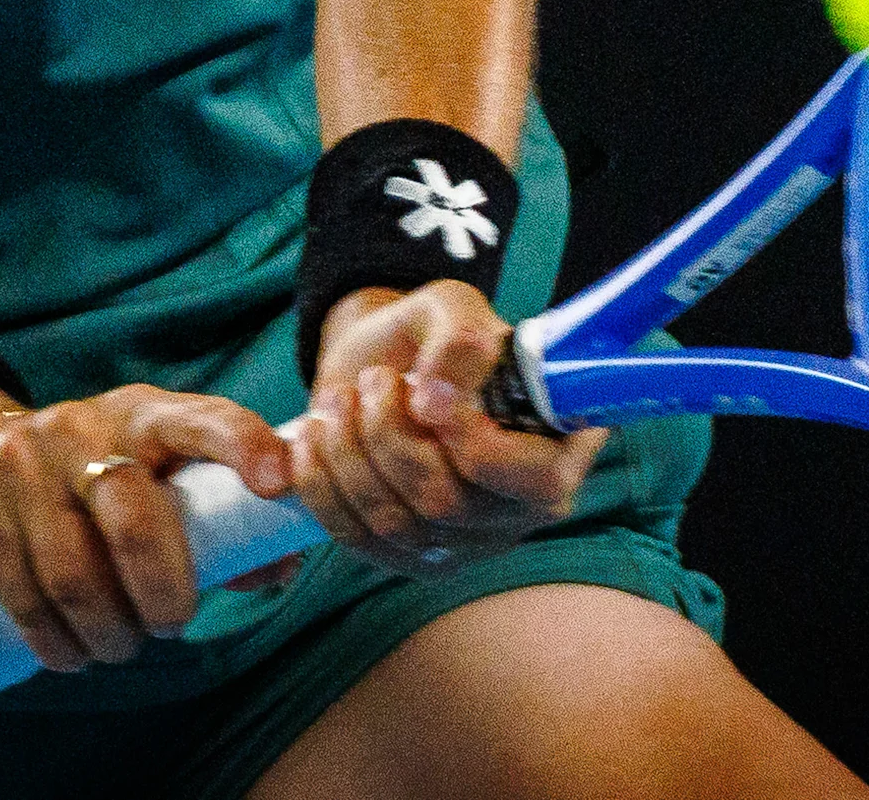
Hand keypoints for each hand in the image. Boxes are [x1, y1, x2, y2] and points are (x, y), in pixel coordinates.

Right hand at [0, 382, 296, 675]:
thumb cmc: (80, 483)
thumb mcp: (144, 481)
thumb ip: (213, 525)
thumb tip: (280, 567)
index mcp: (140, 416)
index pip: (198, 418)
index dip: (241, 443)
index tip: (277, 484)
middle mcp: (81, 428)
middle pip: (135, 519)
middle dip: (165, 595)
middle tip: (173, 627)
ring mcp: (21, 464)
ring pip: (77, 575)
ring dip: (109, 635)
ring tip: (118, 647)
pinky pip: (24, 596)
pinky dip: (57, 644)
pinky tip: (70, 655)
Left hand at [284, 283, 605, 579]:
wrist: (384, 364)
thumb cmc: (434, 337)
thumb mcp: (451, 310)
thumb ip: (457, 338)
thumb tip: (435, 399)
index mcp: (560, 450)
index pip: (538, 483)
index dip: (477, 446)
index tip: (428, 396)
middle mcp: (521, 510)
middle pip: (451, 506)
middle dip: (392, 438)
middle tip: (372, 380)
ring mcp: (467, 543)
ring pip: (398, 526)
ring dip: (350, 455)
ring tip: (338, 399)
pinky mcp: (412, 558)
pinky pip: (358, 540)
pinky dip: (322, 488)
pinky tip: (309, 442)